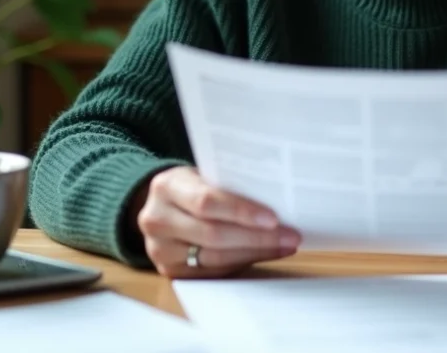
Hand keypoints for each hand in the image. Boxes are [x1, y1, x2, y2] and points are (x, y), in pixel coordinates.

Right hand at [134, 166, 300, 278]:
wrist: (160, 206)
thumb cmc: (191, 186)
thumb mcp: (201, 175)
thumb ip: (228, 186)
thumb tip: (277, 201)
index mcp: (166, 187)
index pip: (206, 202)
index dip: (241, 211)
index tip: (273, 218)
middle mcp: (156, 220)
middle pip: (213, 234)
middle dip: (257, 237)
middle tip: (290, 235)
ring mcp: (160, 250)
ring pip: (215, 257)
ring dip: (256, 252)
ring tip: (285, 245)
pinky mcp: (170, 271)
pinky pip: (214, 271)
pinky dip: (244, 262)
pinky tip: (266, 253)